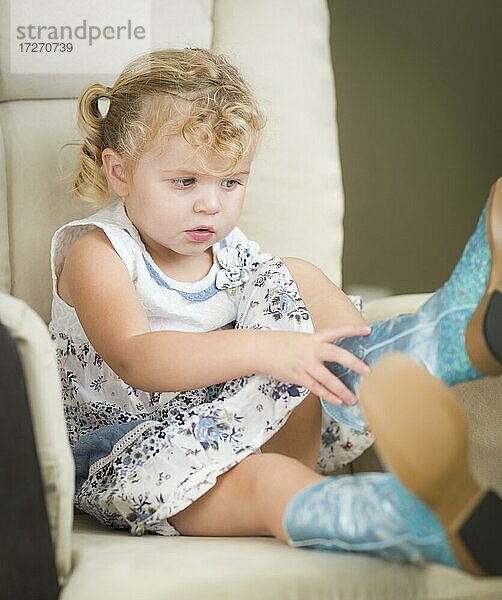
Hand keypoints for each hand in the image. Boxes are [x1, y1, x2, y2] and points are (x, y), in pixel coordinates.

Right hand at [256, 325, 371, 405]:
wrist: (262, 350)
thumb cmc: (284, 344)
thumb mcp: (303, 340)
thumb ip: (319, 347)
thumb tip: (338, 356)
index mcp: (314, 338)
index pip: (336, 331)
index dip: (352, 330)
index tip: (367, 330)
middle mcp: (311, 350)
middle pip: (336, 355)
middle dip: (353, 362)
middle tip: (367, 371)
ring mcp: (305, 364)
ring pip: (327, 378)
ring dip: (341, 390)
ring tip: (353, 398)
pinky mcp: (298, 377)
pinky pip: (316, 388)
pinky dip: (328, 395)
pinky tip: (337, 401)